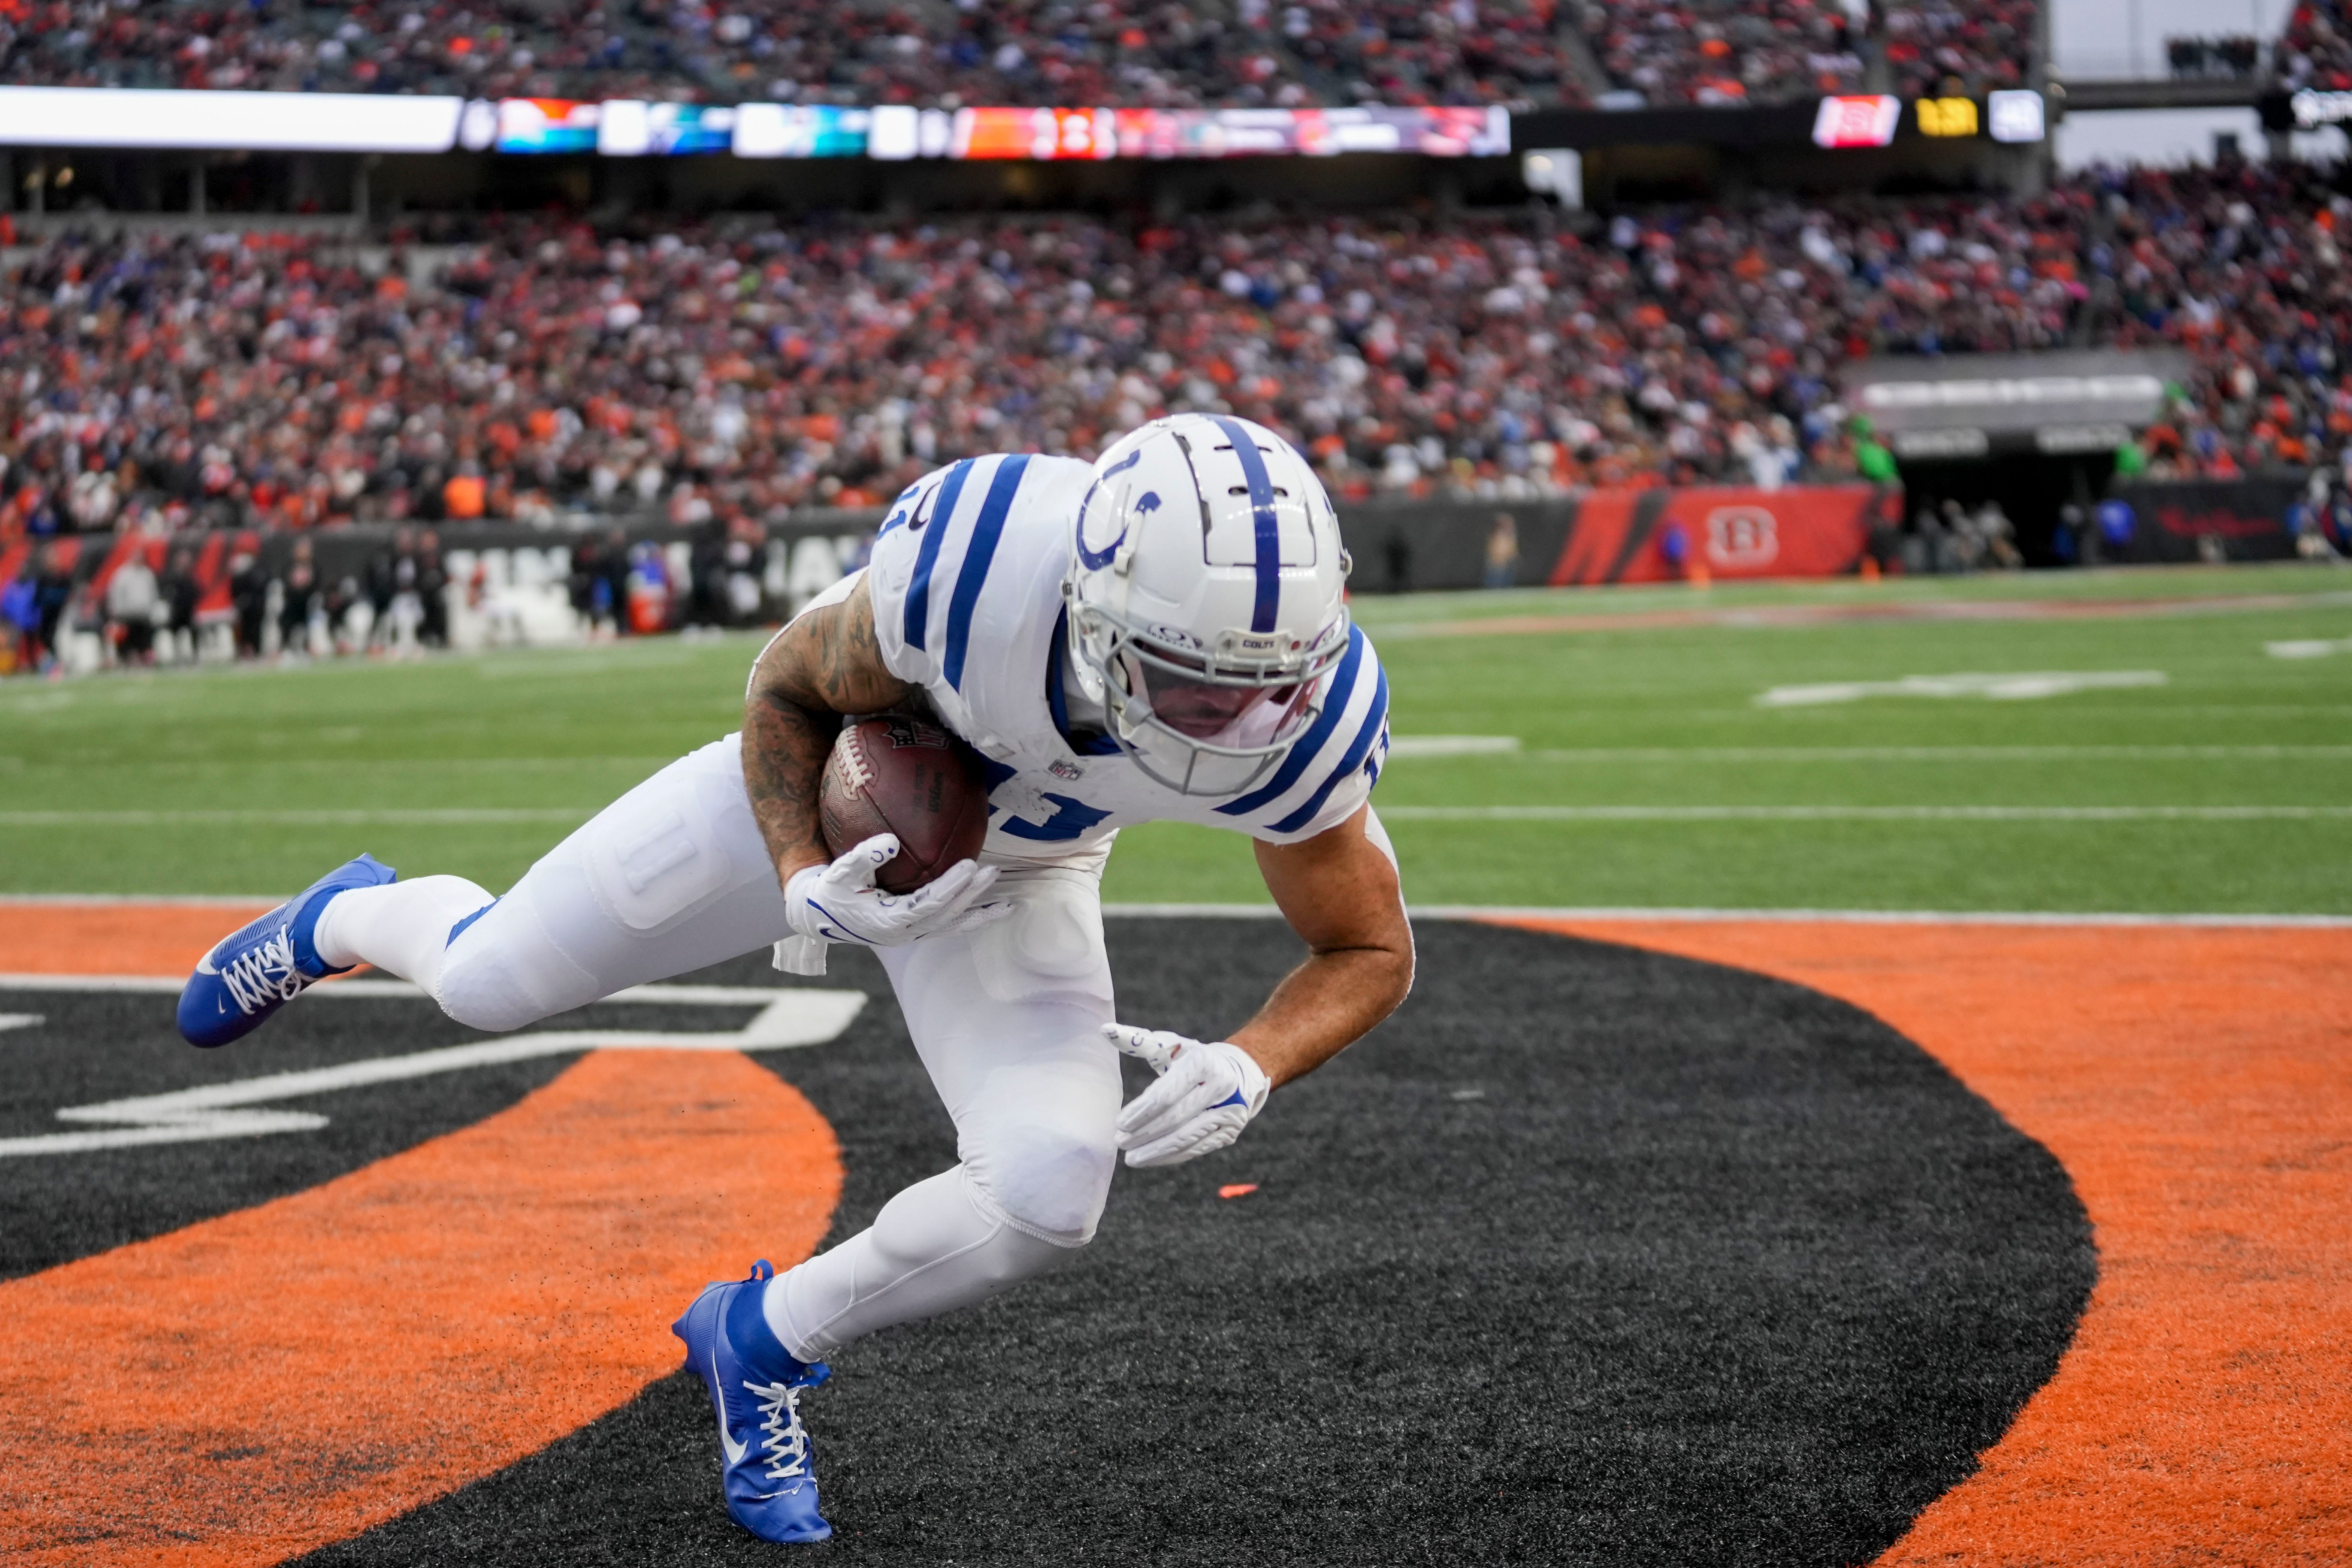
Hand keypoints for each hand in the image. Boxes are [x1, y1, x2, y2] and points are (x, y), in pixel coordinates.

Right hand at [784, 834, 1007, 949]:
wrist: (823, 916)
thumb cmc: (833, 890)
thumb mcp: (841, 871)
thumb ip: (863, 857)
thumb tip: (891, 841)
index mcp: (889, 921)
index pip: (928, 903)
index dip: (951, 887)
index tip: (969, 865)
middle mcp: (905, 933)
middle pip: (947, 915)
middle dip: (971, 894)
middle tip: (992, 872)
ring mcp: (913, 935)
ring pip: (953, 926)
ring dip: (979, 913)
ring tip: (1009, 905)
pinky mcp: (917, 931)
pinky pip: (949, 927)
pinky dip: (971, 919)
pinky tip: (991, 910)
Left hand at [1106, 1024, 1270, 1168]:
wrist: (1239, 1072)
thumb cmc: (1192, 1058)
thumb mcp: (1170, 1045)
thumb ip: (1138, 1041)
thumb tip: (1106, 1031)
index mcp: (1203, 1062)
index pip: (1167, 1093)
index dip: (1141, 1111)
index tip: (1118, 1123)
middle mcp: (1221, 1088)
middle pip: (1176, 1118)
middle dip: (1144, 1133)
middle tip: (1119, 1143)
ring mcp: (1229, 1112)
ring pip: (1187, 1138)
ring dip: (1156, 1151)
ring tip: (1131, 1157)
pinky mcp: (1230, 1132)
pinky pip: (1196, 1148)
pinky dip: (1171, 1156)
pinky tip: (1152, 1158)